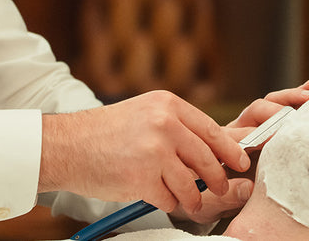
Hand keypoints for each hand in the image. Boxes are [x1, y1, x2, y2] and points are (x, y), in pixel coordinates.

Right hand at [39, 90, 249, 214]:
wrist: (67, 145)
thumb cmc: (104, 133)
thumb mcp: (144, 114)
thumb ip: (176, 126)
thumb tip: (211, 149)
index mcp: (167, 105)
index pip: (210, 129)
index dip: (229, 149)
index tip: (240, 162)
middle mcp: (164, 125)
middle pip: (207, 158)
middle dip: (218, 179)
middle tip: (222, 188)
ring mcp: (154, 152)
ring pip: (191, 184)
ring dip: (194, 198)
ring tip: (191, 201)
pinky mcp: (142, 178)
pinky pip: (169, 198)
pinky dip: (167, 202)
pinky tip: (157, 196)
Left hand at [171, 80, 308, 226]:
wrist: (199, 197)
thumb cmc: (203, 199)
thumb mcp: (209, 203)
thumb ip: (227, 197)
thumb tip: (249, 188)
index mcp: (220, 146)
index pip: (243, 134)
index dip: (262, 134)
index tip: (279, 136)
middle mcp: (236, 132)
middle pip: (256, 112)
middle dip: (278, 111)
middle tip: (297, 118)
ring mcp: (250, 128)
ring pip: (268, 105)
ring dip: (289, 99)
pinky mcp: (265, 130)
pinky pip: (278, 109)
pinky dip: (293, 98)